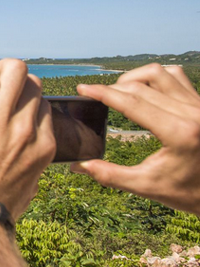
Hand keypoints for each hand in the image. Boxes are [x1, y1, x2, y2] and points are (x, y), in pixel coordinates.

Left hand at [0, 59, 54, 220]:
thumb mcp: (29, 187)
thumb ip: (33, 168)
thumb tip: (31, 165)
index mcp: (43, 145)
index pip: (44, 106)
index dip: (27, 104)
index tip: (12, 109)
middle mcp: (26, 128)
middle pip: (33, 83)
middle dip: (17, 81)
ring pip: (14, 70)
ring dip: (1, 69)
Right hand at [73, 64, 199, 215]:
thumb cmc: (189, 193)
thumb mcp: (147, 187)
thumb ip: (110, 175)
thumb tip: (78, 166)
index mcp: (179, 133)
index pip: (131, 103)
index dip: (102, 93)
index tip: (82, 89)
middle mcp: (192, 113)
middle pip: (141, 86)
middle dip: (113, 88)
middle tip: (96, 96)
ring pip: (159, 73)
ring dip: (134, 77)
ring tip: (120, 91)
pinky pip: (176, 76)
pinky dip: (156, 76)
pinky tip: (144, 88)